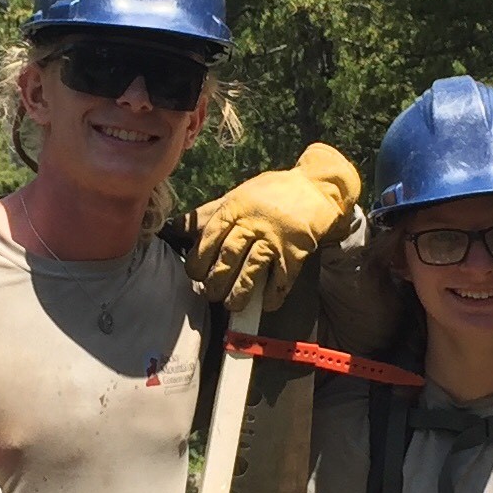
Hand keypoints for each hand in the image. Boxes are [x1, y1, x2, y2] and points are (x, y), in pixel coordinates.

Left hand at [189, 143, 360, 307]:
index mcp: (235, 208)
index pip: (210, 237)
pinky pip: (281, 279)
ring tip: (231, 304)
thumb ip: (208, 213)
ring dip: (239, 292)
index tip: (193, 274)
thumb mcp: (237, 195)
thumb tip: (175, 226)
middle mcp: (253, 223)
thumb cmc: (271, 193)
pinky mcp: (296, 252)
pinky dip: (272, 295)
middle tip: (211, 293)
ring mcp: (275, 238)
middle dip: (216, 280)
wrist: (317, 188)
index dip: (198, 259)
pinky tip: (265, 304)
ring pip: (252, 270)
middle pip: (228, 256)